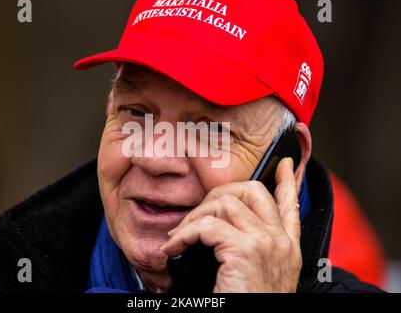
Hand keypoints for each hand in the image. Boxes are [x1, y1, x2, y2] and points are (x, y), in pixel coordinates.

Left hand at [161, 158, 301, 292]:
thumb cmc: (248, 303)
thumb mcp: (260, 276)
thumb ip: (251, 250)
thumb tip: (223, 231)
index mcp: (287, 248)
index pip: (291, 205)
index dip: (287, 181)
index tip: (285, 164)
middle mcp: (281, 242)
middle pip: (253, 191)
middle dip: (219, 194)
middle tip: (198, 213)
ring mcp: (266, 243)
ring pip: (225, 203)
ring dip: (195, 216)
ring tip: (181, 236)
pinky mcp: (246, 250)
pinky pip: (206, 226)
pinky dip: (184, 234)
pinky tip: (173, 247)